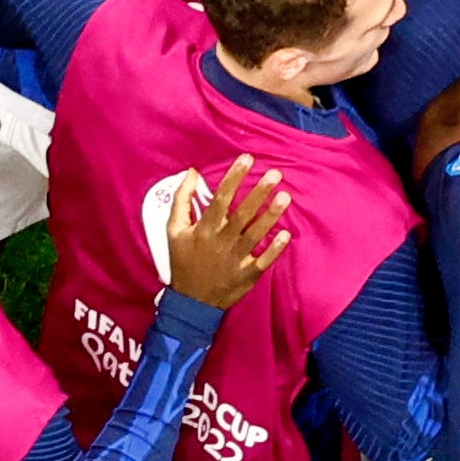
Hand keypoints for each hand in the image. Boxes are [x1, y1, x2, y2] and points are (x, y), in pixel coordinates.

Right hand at [162, 159, 293, 309]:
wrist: (191, 301)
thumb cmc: (183, 261)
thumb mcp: (174, 230)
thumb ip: (181, 200)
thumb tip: (191, 173)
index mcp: (204, 229)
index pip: (221, 199)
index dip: (234, 177)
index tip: (247, 159)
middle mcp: (221, 242)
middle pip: (242, 214)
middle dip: (259, 193)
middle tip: (275, 174)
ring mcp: (235, 259)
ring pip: (255, 234)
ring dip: (270, 216)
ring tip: (285, 196)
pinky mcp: (247, 275)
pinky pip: (263, 261)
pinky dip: (274, 249)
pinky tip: (286, 234)